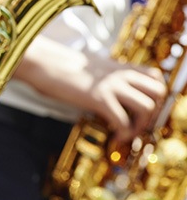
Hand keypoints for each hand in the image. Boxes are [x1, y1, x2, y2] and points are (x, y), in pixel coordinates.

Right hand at [15, 36, 166, 140]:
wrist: (43, 63)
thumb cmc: (58, 65)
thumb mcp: (88, 66)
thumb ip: (103, 74)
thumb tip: (104, 87)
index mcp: (118, 66)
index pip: (155, 76)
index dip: (154, 94)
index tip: (141, 107)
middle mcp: (120, 75)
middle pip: (158, 92)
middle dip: (153, 112)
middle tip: (137, 123)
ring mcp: (111, 86)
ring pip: (148, 107)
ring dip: (141, 125)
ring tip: (127, 132)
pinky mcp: (99, 99)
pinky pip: (123, 121)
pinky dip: (123, 133)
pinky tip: (114, 136)